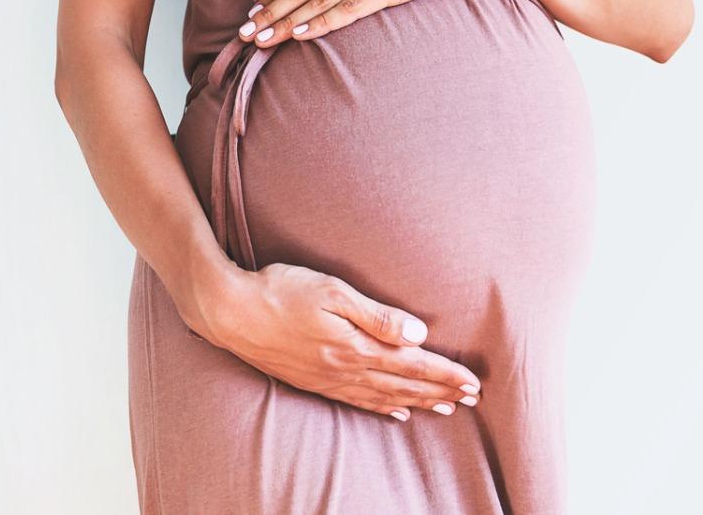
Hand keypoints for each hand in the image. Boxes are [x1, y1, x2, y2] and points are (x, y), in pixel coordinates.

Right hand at [200, 262, 480, 419]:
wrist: (228, 311)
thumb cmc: (279, 291)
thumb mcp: (332, 291)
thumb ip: (376, 315)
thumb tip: (417, 334)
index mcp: (354, 346)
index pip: (412, 364)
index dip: (445, 374)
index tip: (474, 382)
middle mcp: (344, 368)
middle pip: (403, 384)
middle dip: (440, 391)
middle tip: (473, 399)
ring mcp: (327, 378)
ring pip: (383, 396)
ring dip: (418, 401)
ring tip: (446, 408)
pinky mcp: (311, 381)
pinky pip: (356, 401)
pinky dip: (381, 408)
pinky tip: (395, 411)